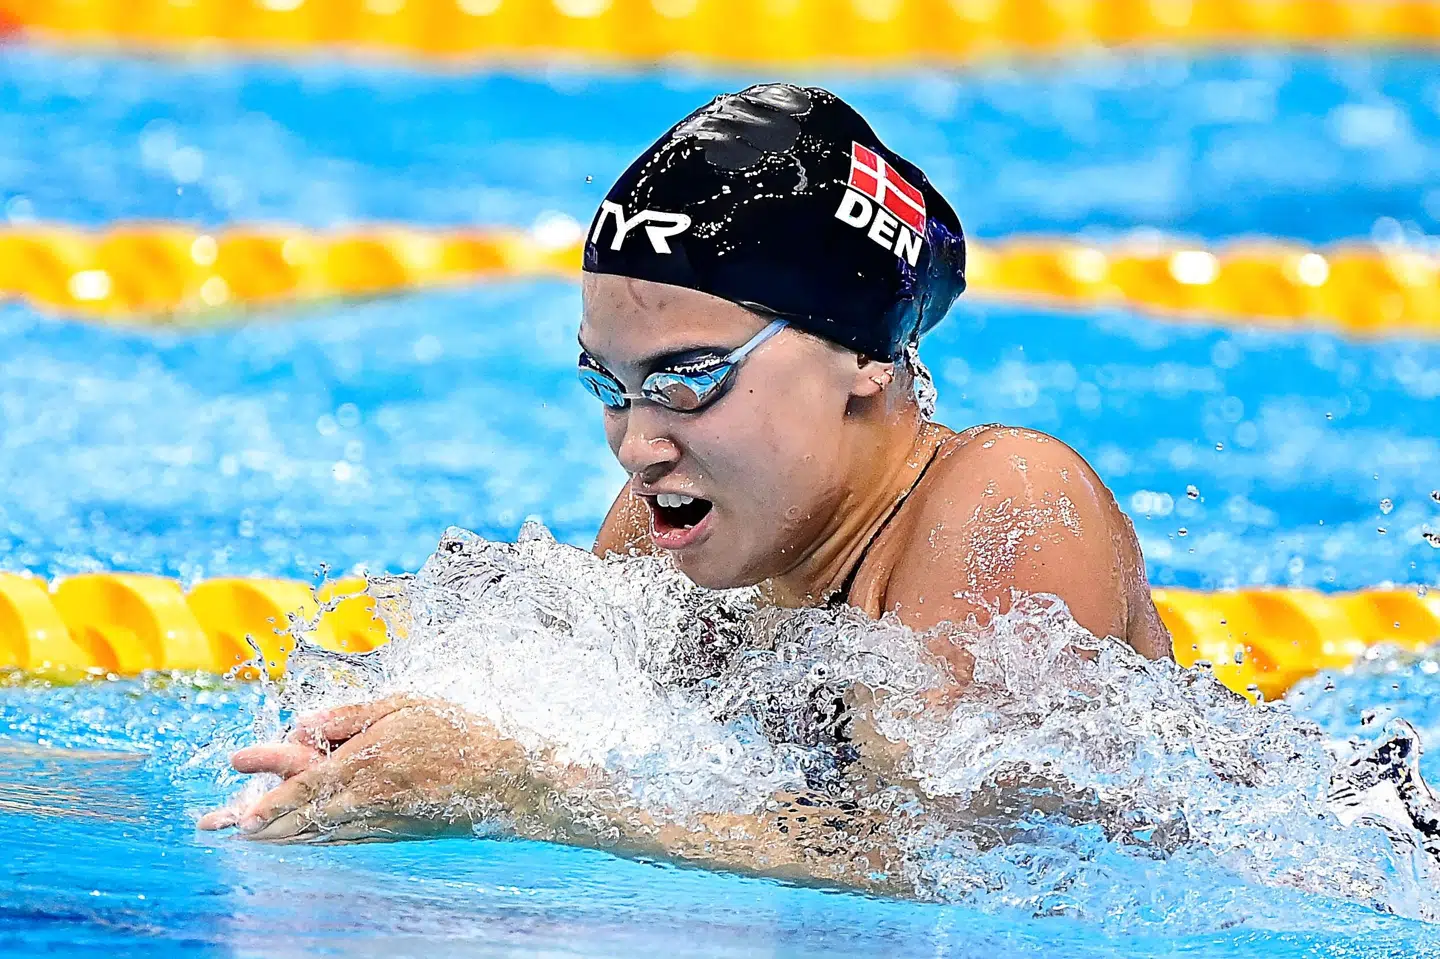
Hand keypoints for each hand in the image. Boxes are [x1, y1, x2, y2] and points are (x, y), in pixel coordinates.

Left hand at [198, 696, 534, 840]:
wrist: (504, 780)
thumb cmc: (458, 733)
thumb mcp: (405, 705)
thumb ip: (352, 716)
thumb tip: (303, 723)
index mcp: (367, 764)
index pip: (305, 785)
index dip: (269, 799)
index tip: (240, 812)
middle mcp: (367, 800)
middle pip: (302, 818)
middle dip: (261, 824)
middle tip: (221, 829)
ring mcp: (380, 822)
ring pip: (318, 833)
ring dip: (280, 837)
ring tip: (246, 838)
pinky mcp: (393, 833)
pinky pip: (344, 839)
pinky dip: (314, 841)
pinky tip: (298, 841)